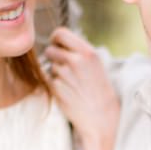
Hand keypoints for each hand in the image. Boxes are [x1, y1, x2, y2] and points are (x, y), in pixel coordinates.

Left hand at [46, 28, 119, 149]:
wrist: (102, 116)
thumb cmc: (99, 90)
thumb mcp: (95, 65)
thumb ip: (78, 51)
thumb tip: (56, 42)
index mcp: (88, 52)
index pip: (60, 33)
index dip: (55, 39)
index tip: (58, 46)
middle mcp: (76, 60)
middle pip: (51, 49)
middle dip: (54, 57)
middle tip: (66, 68)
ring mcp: (65, 74)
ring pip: (50, 65)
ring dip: (56, 72)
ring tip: (72, 83)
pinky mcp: (56, 87)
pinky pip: (48, 80)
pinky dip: (55, 85)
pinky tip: (68, 92)